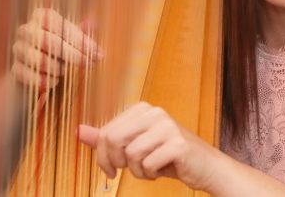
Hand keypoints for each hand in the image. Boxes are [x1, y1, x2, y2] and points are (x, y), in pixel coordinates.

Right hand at [11, 7, 100, 91]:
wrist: (37, 72)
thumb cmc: (59, 49)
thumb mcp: (72, 39)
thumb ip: (82, 33)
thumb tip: (93, 22)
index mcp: (41, 16)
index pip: (60, 25)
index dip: (79, 39)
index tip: (97, 53)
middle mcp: (26, 30)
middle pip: (48, 41)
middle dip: (72, 55)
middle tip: (89, 64)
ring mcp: (19, 49)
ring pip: (38, 60)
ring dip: (57, 68)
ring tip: (63, 70)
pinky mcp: (15, 69)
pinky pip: (31, 76)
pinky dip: (46, 81)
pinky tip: (54, 81)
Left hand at [78, 102, 219, 190]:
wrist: (204, 167)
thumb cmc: (168, 157)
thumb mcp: (135, 146)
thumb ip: (108, 139)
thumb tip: (80, 132)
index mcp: (143, 109)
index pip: (106, 131)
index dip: (103, 156)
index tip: (110, 170)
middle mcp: (155, 113)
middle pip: (114, 139)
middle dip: (116, 162)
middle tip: (128, 171)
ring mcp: (167, 126)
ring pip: (131, 154)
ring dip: (138, 171)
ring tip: (150, 169)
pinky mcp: (178, 144)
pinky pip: (148, 164)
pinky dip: (151, 174)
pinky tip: (162, 170)